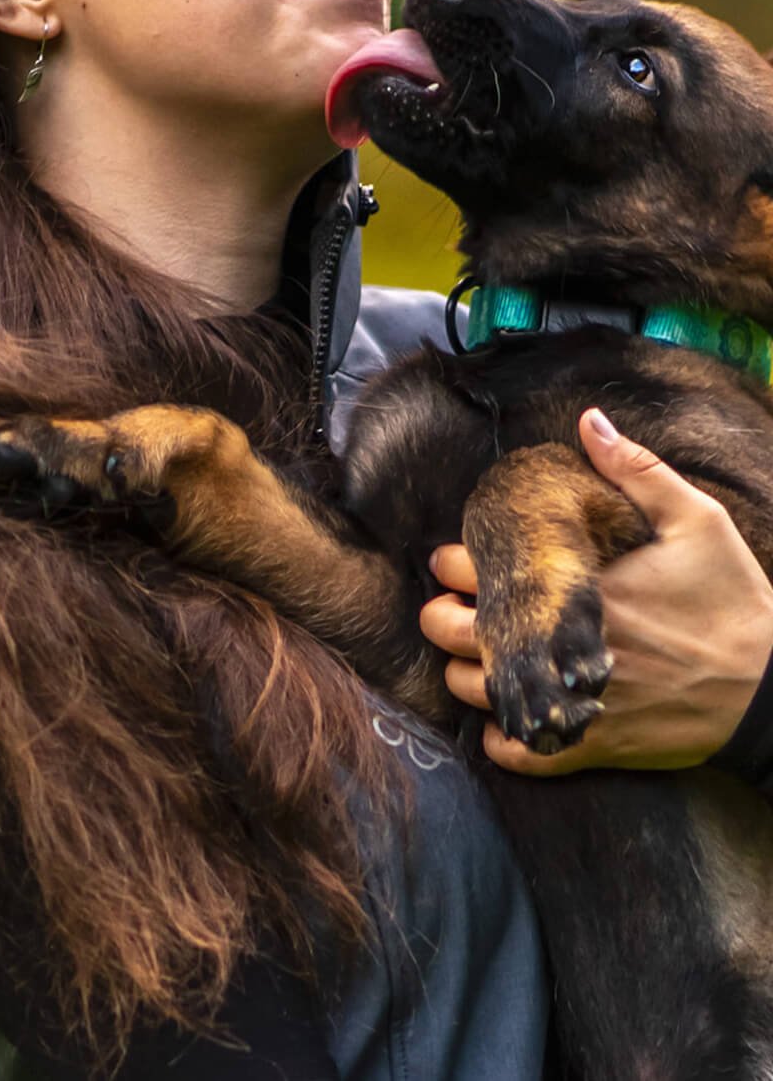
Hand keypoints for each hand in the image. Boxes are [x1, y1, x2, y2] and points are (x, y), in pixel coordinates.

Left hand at [419, 409, 772, 774]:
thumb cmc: (732, 599)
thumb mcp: (697, 522)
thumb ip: (636, 471)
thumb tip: (589, 421)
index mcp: (581, 587)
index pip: (480, 571)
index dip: (455, 562)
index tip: (451, 558)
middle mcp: (566, 644)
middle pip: (459, 634)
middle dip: (441, 616)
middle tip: (447, 605)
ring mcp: (576, 698)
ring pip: (477, 692)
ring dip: (464, 672)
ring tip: (470, 654)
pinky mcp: (593, 745)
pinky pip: (518, 752)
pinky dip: (499, 737)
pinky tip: (505, 713)